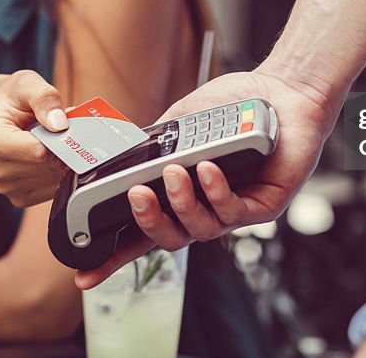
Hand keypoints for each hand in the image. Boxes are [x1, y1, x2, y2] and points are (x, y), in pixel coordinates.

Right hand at [0, 70, 70, 207]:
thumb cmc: (12, 99)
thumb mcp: (27, 84)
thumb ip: (44, 98)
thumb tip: (60, 123)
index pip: (40, 152)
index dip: (60, 138)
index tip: (64, 122)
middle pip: (49, 166)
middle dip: (63, 146)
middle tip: (60, 128)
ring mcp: (6, 187)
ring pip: (54, 179)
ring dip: (62, 159)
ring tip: (51, 140)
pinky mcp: (19, 197)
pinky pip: (52, 190)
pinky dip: (59, 172)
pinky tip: (50, 156)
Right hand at [74, 65, 340, 287]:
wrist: (282, 88)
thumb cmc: (234, 105)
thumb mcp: (181, 121)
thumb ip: (154, 143)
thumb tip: (119, 158)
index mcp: (183, 195)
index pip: (144, 233)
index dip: (115, 258)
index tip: (83, 276)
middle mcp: (207, 209)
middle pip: (169, 239)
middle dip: (148, 222)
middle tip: (137, 195)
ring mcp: (236, 210)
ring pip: (200, 228)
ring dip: (182, 203)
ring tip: (174, 172)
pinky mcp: (265, 207)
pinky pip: (235, 211)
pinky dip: (216, 192)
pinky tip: (209, 169)